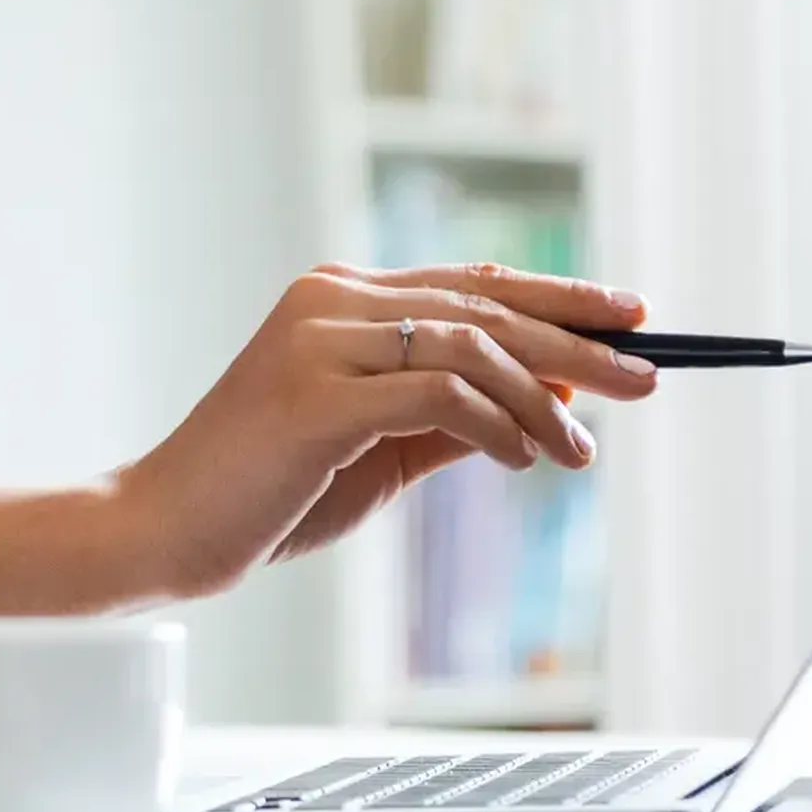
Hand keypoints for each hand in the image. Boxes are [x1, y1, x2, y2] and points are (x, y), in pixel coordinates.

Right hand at [106, 263, 658, 602]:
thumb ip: (455, 416)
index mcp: (339, 297)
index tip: (629, 315)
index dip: (557, 294)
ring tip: (582, 451)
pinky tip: (523, 459)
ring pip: (468, 345)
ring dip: (543, 398)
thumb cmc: (265, 491)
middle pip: (483, 304)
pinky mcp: (316, 394)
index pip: (471, 282)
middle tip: (648, 375)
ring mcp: (319, 340)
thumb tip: (554, 398)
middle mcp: (330, 300)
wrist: (163, 529)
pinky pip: (437, 396)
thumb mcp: (377, 448)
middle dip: (578, 340)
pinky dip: (495, 425)